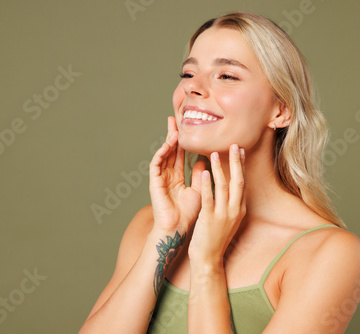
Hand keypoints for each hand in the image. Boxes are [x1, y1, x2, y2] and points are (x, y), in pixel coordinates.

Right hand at [149, 116, 205, 232]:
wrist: (178, 228)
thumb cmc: (189, 213)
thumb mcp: (199, 190)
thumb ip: (200, 174)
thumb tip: (204, 159)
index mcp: (178, 177)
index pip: (180, 155)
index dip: (183, 141)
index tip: (187, 128)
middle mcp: (168, 175)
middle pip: (170, 151)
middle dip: (172, 135)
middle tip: (175, 118)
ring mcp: (161, 178)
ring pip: (163, 155)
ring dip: (168, 141)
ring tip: (174, 128)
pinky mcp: (155, 182)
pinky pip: (156, 165)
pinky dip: (161, 154)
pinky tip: (167, 145)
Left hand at [188, 144, 246, 263]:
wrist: (209, 259)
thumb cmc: (215, 238)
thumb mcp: (227, 218)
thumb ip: (229, 203)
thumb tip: (229, 186)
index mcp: (240, 209)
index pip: (243, 183)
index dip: (241, 166)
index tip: (240, 150)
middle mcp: (235, 210)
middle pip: (238, 181)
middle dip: (236, 162)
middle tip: (233, 145)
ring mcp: (223, 215)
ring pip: (224, 187)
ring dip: (220, 168)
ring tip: (214, 153)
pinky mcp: (210, 219)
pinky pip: (209, 198)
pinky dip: (207, 184)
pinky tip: (204, 171)